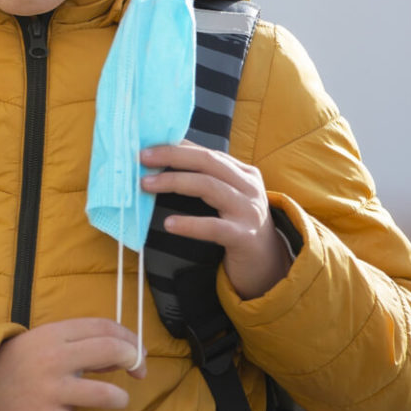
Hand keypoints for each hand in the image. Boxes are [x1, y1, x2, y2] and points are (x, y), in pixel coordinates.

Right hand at [0, 318, 144, 410]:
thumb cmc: (15, 364)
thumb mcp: (42, 342)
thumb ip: (78, 344)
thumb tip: (121, 354)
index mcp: (53, 333)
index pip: (105, 326)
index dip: (131, 338)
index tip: (137, 352)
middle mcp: (54, 358)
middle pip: (113, 351)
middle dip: (134, 361)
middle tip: (137, 373)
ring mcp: (50, 390)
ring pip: (108, 394)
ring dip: (119, 398)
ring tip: (111, 400)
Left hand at [140, 141, 290, 299]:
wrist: (268, 265)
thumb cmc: (238, 226)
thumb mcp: (226, 197)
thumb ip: (204, 177)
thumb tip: (163, 157)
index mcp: (243, 173)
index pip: (207, 152)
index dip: (176, 147)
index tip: (146, 145)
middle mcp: (249, 187)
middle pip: (208, 161)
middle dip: (172, 156)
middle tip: (141, 157)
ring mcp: (249, 211)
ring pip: (209, 186)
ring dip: (174, 182)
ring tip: (145, 185)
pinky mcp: (244, 236)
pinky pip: (214, 227)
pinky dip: (190, 224)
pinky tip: (169, 224)